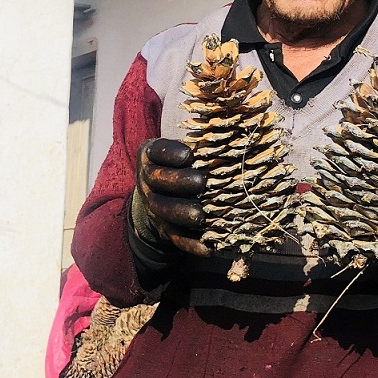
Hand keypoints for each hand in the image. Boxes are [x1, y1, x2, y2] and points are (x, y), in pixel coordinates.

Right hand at [133, 139, 209, 257]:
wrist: (160, 192)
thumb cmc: (181, 162)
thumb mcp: (181, 147)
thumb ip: (198, 141)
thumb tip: (230, 129)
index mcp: (151, 156)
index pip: (157, 152)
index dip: (170, 153)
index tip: (189, 155)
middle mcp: (147, 181)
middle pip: (158, 181)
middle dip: (179, 182)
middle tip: (201, 182)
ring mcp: (153, 206)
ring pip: (164, 211)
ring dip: (182, 214)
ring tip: (201, 216)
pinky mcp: (164, 228)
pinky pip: (175, 237)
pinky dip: (191, 244)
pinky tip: (207, 248)